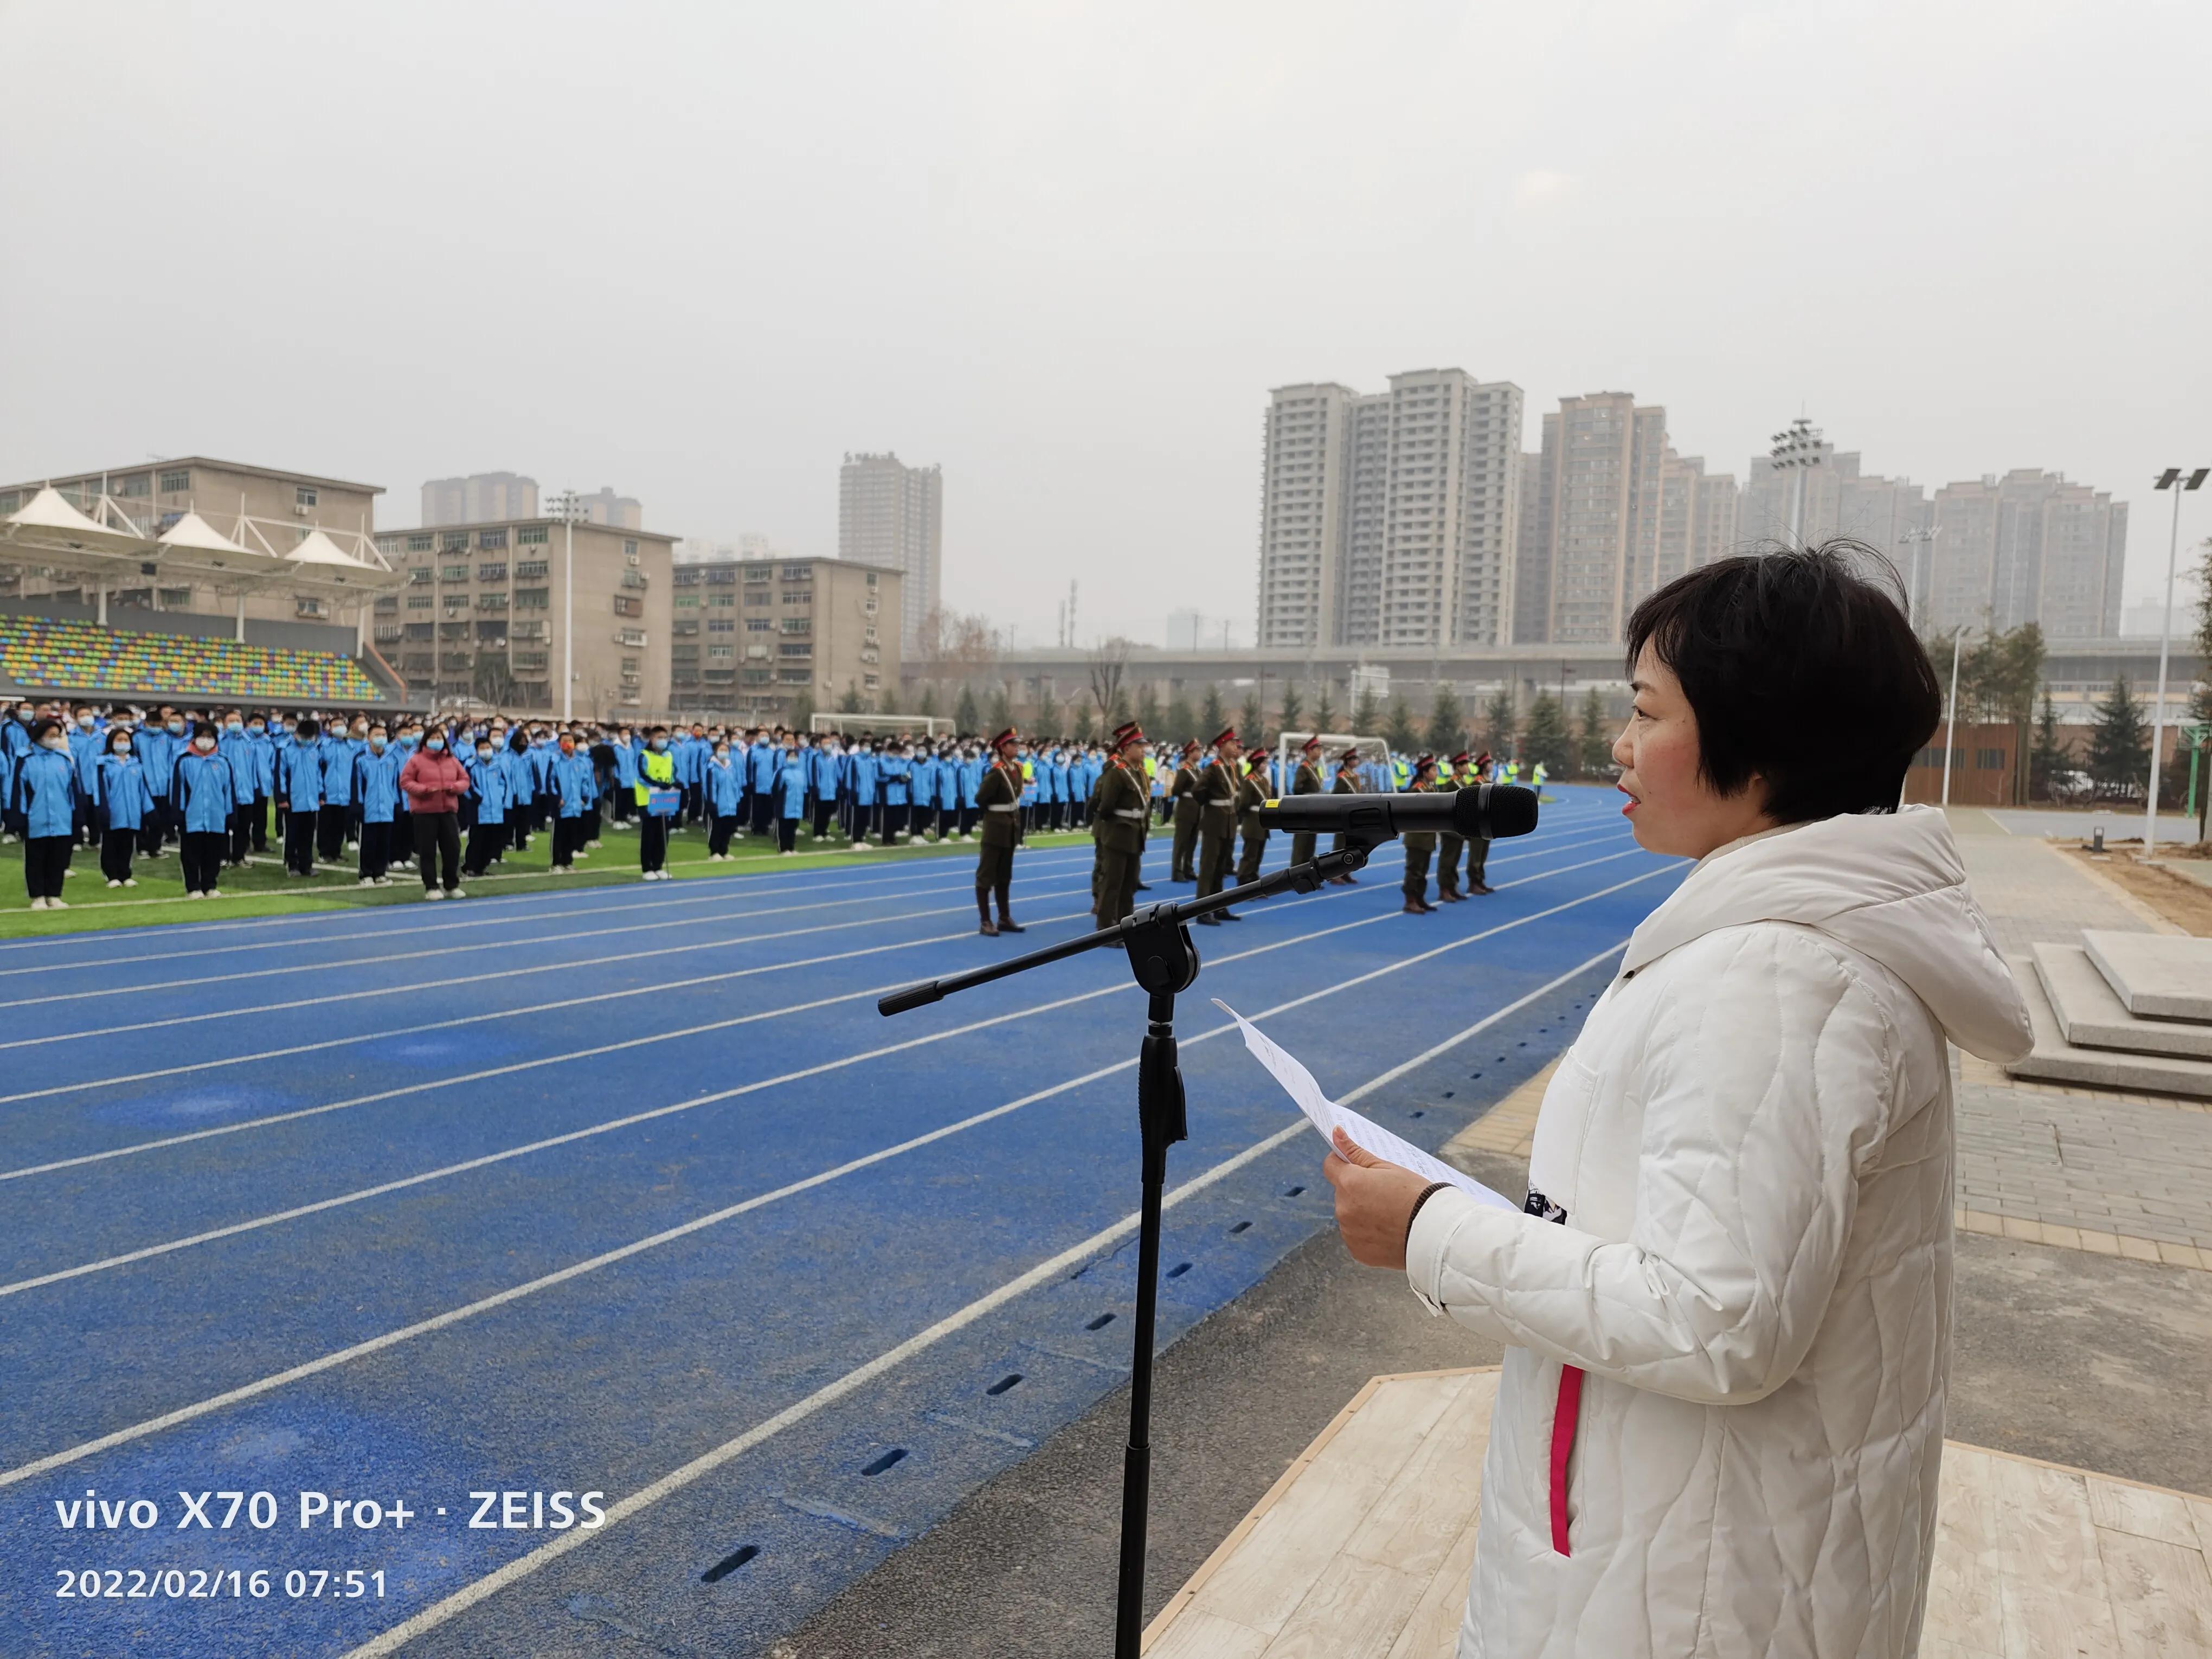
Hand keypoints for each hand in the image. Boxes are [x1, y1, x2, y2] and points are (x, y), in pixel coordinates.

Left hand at [1322, 1127, 1436, 1270]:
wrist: (1435, 1233)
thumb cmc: (1415, 1195)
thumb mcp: (1388, 1168)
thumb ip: (1357, 1152)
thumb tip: (1336, 1132)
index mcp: (1350, 1184)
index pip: (1330, 1166)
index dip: (1342, 1162)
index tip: (1355, 1165)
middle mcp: (1343, 1209)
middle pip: (1342, 1192)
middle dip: (1357, 1190)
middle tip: (1385, 1193)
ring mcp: (1349, 1232)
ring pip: (1349, 1215)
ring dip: (1361, 1212)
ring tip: (1389, 1214)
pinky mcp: (1357, 1251)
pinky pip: (1356, 1236)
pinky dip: (1367, 1233)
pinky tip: (1388, 1231)